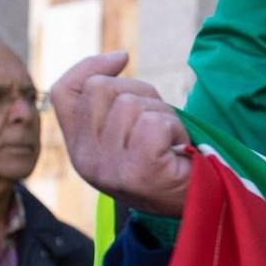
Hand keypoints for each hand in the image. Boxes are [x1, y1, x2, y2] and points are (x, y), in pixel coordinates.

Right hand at [51, 52, 193, 216]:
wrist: (202, 208)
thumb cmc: (169, 165)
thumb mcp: (131, 133)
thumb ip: (113, 102)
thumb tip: (118, 56)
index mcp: (80, 150)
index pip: (63, 93)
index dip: (90, 67)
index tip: (123, 59)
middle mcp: (86, 160)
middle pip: (101, 89)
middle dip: (140, 93)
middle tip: (162, 122)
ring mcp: (109, 168)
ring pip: (129, 104)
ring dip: (163, 114)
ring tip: (172, 141)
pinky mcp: (137, 171)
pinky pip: (154, 123)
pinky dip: (176, 128)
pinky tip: (180, 149)